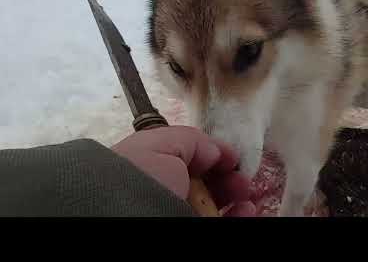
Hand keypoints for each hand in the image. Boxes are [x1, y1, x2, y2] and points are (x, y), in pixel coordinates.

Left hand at [111, 126, 255, 216]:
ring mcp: (175, 211)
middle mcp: (165, 191)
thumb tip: (215, 152)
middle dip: (227, 178)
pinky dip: (238, 216)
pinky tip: (248, 210)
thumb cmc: (139, 174)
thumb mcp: (161, 144)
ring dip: (235, 197)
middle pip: (204, 185)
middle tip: (241, 178)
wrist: (119, 214)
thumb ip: (191, 141)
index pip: (188, 162)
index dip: (212, 157)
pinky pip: (220, 221)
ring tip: (246, 194)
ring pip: (213, 206)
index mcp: (155, 168)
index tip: (231, 158)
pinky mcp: (189, 225)